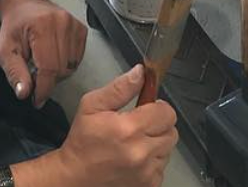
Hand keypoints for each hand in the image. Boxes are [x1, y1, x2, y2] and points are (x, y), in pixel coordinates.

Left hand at [0, 0, 87, 106]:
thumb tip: (24, 93)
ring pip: (71, 67)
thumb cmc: (15, 25)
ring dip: (57, 73)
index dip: (43, 89)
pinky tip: (53, 56)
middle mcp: (62, 23)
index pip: (49, 68)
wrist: (24, 3)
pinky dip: (66, 64)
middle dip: (47, 80)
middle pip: (61, 69)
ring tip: (43, 62)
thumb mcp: (5, 50)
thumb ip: (14, 72)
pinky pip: (78, 59)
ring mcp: (74, 25)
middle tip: (34, 74)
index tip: (36, 99)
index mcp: (42, 27)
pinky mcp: (80, 29)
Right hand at [49, 65, 177, 186]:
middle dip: (159, 124)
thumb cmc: (83, 140)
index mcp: (129, 129)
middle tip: (140, 124)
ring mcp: (147, 173)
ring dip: (157, 143)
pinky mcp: (148, 186)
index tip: (146, 107)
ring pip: (168, 150)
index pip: (166, 113)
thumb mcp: (92, 106)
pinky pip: (162, 167)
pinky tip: (136, 158)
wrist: (76, 178)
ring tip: (136, 142)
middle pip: (172, 132)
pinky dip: (153, 161)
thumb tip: (141, 72)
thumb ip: (119, 88)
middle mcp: (142, 153)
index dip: (158, 106)